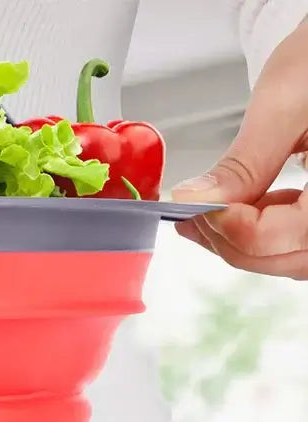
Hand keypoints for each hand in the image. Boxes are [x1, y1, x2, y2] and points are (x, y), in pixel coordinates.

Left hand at [172, 18, 307, 279]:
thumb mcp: (287, 101)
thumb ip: (244, 162)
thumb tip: (193, 203)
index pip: (294, 237)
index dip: (237, 232)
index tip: (192, 211)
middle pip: (291, 257)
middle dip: (233, 242)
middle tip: (189, 218)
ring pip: (290, 257)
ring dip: (243, 242)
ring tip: (206, 211)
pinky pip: (295, 243)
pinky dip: (260, 233)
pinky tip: (236, 209)